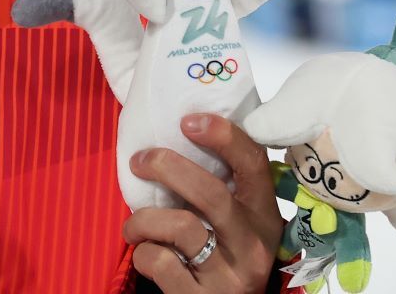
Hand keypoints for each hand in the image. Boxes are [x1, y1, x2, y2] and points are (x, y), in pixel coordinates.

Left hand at [124, 114, 283, 292]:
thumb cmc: (220, 256)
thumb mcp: (231, 223)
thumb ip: (215, 189)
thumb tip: (172, 135)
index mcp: (262, 215)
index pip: (254, 165)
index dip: (224, 136)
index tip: (188, 121)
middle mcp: (252, 244)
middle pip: (212, 193)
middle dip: (167, 167)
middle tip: (138, 162)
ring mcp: (231, 274)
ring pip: (181, 226)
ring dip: (142, 219)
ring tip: (133, 227)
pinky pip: (161, 261)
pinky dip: (143, 254)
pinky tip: (147, 255)